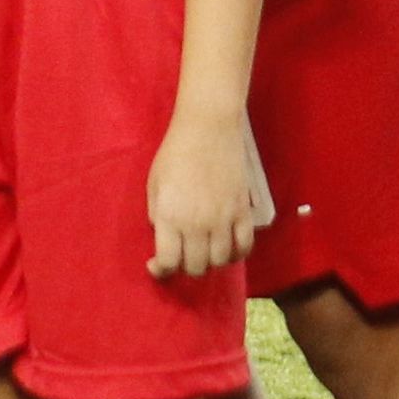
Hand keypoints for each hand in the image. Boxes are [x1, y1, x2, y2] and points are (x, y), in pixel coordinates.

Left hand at [144, 108, 258, 278]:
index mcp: (170, 216)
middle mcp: (197, 223)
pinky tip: (228, 248)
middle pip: (195, 267)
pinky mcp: (243, 212)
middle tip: (183, 255)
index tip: (158, 265)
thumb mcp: (153, 185)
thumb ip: (157, 215)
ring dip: (211, 262)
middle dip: (186, 266)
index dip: (161, 270)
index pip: (169, 262)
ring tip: (205, 251)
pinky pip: (244, 247)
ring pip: (220, 261)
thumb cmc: (175, 153)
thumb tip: (164, 237)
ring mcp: (223, 219)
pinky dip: (237, 254)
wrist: (208, 128)